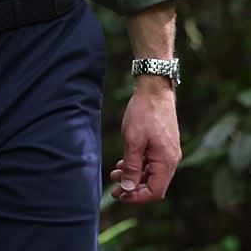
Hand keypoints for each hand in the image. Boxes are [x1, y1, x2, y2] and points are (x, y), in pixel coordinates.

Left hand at [110, 78, 180, 202]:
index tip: (120, 195)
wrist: (154, 88)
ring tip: (114, 174)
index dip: (137, 197)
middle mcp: (171, 160)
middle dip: (133, 188)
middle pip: (154, 185)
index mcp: (166, 162)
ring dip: (134, 176)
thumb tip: (127, 188)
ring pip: (151, 173)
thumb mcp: (133, 141)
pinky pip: (152, 162)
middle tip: (114, 189)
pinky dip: (138, 165)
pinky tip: (123, 162)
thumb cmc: (144, 113)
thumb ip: (131, 167)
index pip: (155, 192)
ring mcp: (168, 151)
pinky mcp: (164, 144)